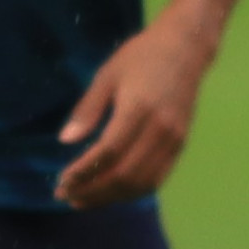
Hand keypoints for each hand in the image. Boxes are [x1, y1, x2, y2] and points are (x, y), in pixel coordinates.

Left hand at [54, 15, 215, 206]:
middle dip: (93, 191)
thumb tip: (65, 140)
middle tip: (66, 195)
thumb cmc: (140, 57)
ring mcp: (174, 139)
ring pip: (141, 182)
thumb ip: (88, 109)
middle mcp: (160, 129)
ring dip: (110, 196)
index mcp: (139, 109)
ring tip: (83, 200)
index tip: (62, 181)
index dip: (84, 171)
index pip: (108, 152)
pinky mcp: (180, 144)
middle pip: (124, 173)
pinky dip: (132, 192)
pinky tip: (111, 193)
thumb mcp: (106, 75)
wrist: (186, 48)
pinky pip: (157, 178)